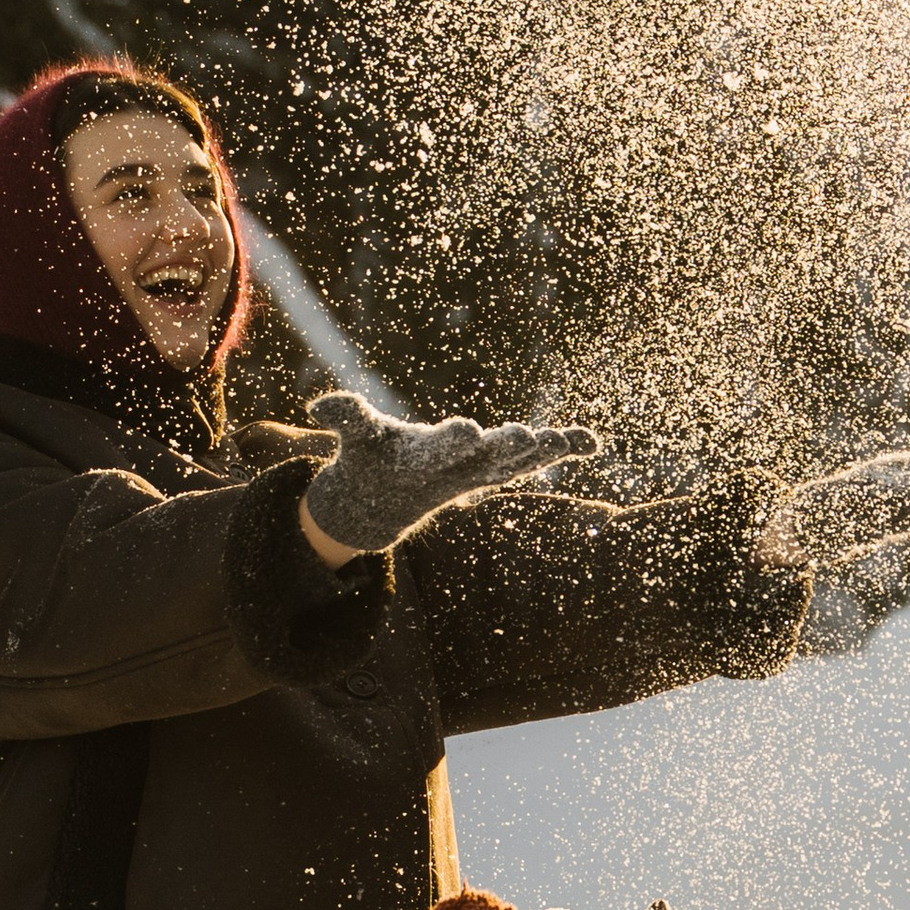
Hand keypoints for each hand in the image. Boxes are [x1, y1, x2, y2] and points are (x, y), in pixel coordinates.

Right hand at [299, 392, 601, 558]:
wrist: (386, 504)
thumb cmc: (371, 459)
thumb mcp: (356, 437)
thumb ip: (345, 417)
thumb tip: (317, 405)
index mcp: (423, 459)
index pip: (439, 450)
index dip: (453, 441)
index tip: (469, 429)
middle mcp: (458, 468)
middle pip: (487, 459)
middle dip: (507, 448)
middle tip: (527, 436)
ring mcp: (481, 472)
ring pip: (519, 463)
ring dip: (546, 451)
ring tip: (571, 439)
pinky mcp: (497, 470)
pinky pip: (534, 462)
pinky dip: (562, 451)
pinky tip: (593, 442)